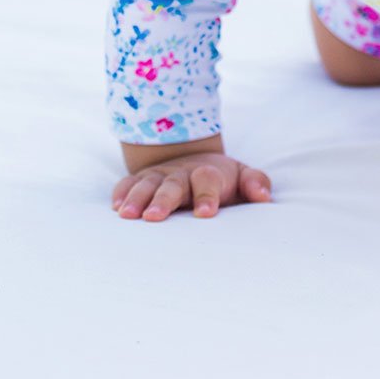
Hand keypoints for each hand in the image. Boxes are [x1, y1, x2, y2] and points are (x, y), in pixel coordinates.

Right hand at [112, 152, 271, 220]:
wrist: (193, 160)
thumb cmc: (221, 179)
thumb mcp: (242, 177)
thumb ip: (256, 182)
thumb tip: (264, 197)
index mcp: (207, 174)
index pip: (208, 182)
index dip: (207, 197)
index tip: (206, 214)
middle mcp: (180, 174)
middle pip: (172, 185)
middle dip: (163, 200)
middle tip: (155, 217)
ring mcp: (158, 177)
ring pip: (146, 185)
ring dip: (136, 199)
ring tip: (127, 216)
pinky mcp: (140, 181)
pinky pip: (126, 184)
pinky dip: (121, 193)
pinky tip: (115, 207)